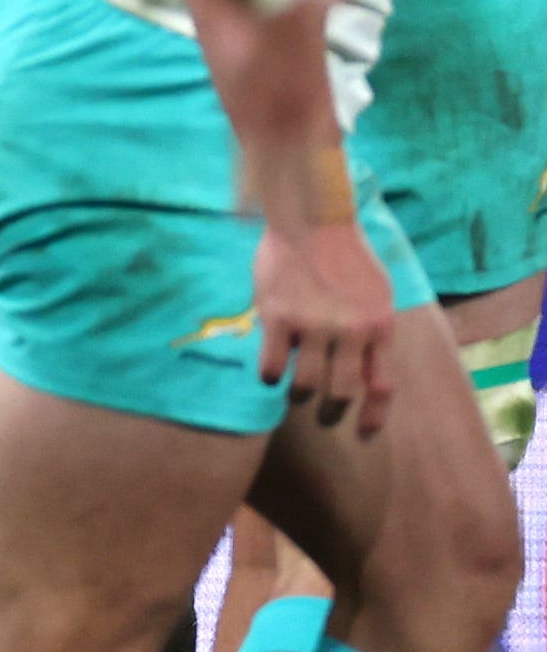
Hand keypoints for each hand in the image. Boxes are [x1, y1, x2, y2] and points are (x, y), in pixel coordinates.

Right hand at [251, 207, 398, 432]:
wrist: (313, 220)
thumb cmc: (347, 254)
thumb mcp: (377, 293)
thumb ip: (373, 329)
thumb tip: (364, 365)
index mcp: (379, 326)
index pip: (381, 386)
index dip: (373, 416)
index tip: (363, 432)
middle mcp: (350, 331)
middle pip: (341, 392)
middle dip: (332, 412)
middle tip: (324, 417)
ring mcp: (313, 325)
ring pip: (305, 384)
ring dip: (299, 396)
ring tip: (294, 393)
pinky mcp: (278, 317)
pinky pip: (272, 365)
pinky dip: (271, 377)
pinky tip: (270, 373)